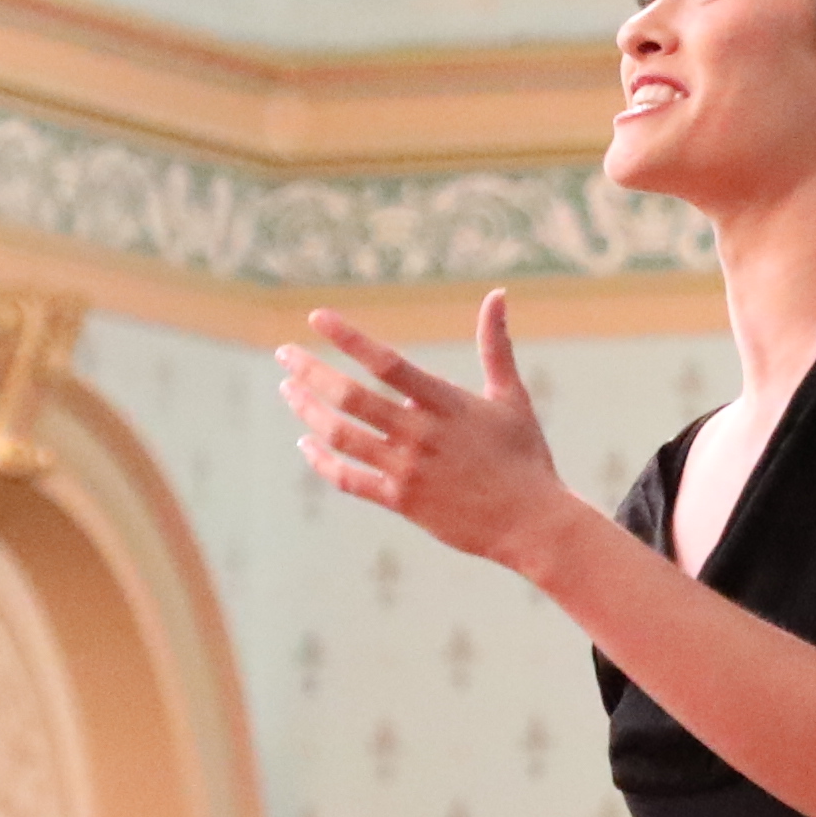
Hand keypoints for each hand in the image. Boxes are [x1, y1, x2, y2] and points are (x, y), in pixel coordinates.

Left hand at [280, 297, 580, 576]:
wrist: (532, 523)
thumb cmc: (524, 456)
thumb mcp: (511, 397)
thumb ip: (496, 345)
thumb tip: (498, 293)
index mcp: (446, 403)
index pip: (387, 362)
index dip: (348, 338)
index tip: (316, 317)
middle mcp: (421, 434)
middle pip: (351, 397)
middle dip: (310, 371)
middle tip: (283, 353)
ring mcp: (407, 470)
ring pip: (341, 436)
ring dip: (308, 411)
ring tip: (288, 390)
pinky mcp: (401, 501)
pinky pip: (348, 479)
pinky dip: (321, 461)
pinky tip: (306, 443)